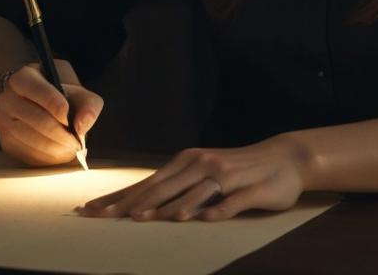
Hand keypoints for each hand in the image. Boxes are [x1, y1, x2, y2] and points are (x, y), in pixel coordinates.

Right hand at [0, 61, 102, 166]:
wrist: (48, 110)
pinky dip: (46, 157)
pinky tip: (59, 153)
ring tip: (70, 148)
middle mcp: (7, 98)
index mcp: (23, 77)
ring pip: (29, 138)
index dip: (56, 105)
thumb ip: (88, 106)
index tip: (70, 119)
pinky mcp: (6, 142)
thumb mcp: (81, 94)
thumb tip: (81, 127)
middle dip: (59, 133)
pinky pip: (25, 153)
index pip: (37, 90)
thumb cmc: (65, 99)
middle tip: (76, 141)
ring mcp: (2, 121)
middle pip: (33, 118)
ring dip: (54, 147)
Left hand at [77, 136, 311, 220]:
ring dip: (167, 206)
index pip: (147, 183)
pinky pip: (229, 202)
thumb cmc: (237, 169)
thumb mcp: (203, 172)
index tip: (93, 209)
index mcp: (187, 161)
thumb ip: (177, 186)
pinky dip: (214, 209)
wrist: (284, 158)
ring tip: (143, 219)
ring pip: (192, 193)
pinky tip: (199, 219)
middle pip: (162, 188)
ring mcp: (226, 177)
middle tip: (104, 216)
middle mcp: (201, 165)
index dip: (120, 197)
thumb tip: (142, 202)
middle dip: (131, 204)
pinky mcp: (249, 190)